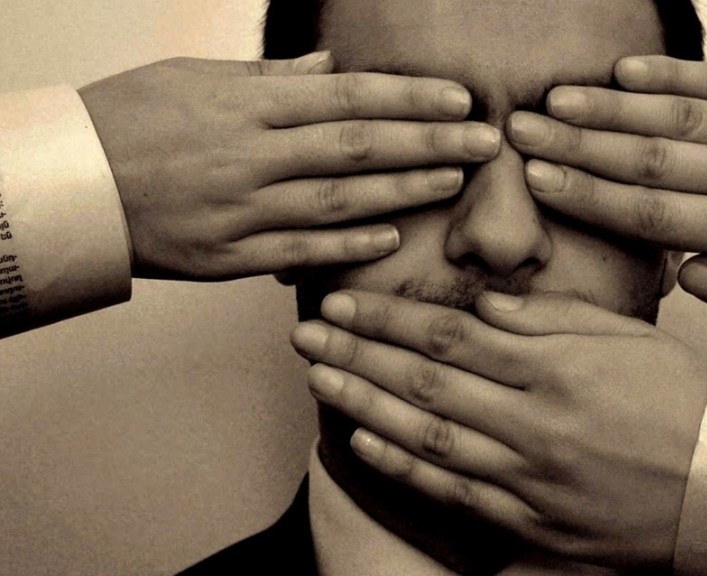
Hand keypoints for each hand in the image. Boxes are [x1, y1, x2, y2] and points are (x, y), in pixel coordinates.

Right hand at [79, 53, 499, 279]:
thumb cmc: (127, 122)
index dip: (407, 100)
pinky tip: (392, 238)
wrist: (67, 187)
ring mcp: (242, 211)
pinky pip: (300, 253)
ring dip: (403, 191)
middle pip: (357, 147)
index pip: (346, 97)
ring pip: (340, 201)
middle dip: (428, 143)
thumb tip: (330, 68)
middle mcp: (251, 157)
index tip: (456, 100)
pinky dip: (349, 246)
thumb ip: (269, 76)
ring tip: (452, 182)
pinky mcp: (229, 258)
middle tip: (484, 142)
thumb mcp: (192, 77)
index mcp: (245, 106)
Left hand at [290, 290, 706, 569]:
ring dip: (364, 404)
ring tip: (319, 379)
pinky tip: (364, 441)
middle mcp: (535, 421)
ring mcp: (531, 476)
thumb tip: (484, 303)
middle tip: (310, 333)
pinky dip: (405, 467)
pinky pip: (456, 492)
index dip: (388, 319)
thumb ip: (550, 318)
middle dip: (358, 354)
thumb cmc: (682, 401)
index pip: (450, 336)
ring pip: (429, 436)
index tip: (346, 302)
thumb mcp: (628, 337)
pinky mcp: (534, 521)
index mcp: (557, 369)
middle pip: (426, 382)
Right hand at [507, 56, 706, 342]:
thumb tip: (688, 274)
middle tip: (522, 131)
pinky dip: (676, 77)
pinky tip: (630, 73)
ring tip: (557, 100)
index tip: (538, 180)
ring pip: (679, 119)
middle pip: (649, 159)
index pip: (653, 213)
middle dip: (578, 144)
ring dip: (612, 108)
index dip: (588, 195)